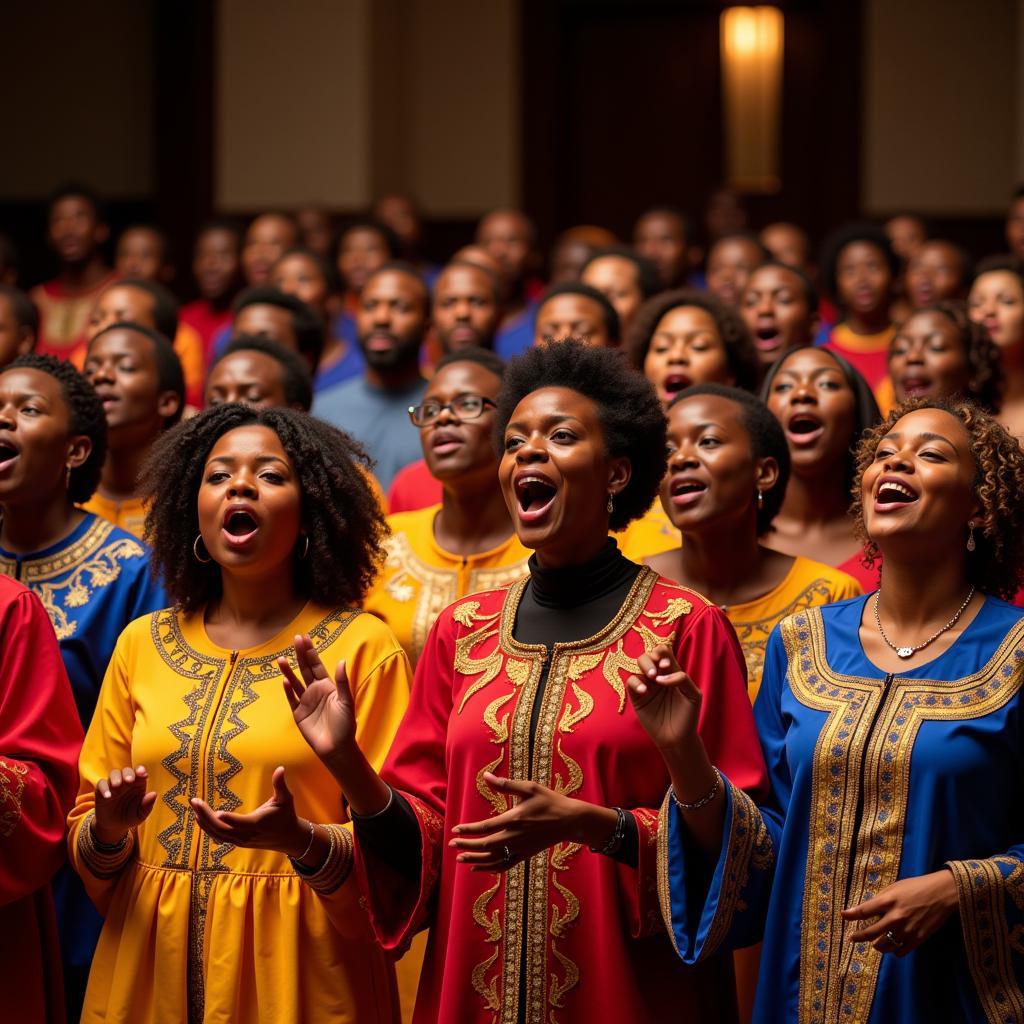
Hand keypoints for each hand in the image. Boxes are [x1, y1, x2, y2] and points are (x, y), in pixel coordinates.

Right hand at [93, 765, 156, 843]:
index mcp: (138, 784)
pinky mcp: (101, 791)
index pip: (140, 772)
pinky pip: (101, 784)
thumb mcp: (140, 814)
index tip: (143, 774)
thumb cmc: (131, 816)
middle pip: (126, 771)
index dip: (141, 771)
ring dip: (115, 778)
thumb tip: (153, 794)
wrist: (114, 826)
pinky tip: (108, 796)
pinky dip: (104, 788)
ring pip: (114, 774)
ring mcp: (113, 785)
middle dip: (128, 773)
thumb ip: (147, 805)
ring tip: (117, 786)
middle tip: (129, 780)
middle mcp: (126, 782)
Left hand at [190, 766, 309, 858]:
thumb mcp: (286, 798)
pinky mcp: (237, 842)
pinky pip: (219, 837)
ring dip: (204, 821)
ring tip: (194, 806)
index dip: (229, 818)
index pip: (241, 823)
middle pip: (223, 829)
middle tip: (195, 802)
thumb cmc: (286, 814)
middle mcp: (248, 835)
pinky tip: (199, 817)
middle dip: (207, 816)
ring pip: (218, 834)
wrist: (288, 838)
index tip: (217, 812)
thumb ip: (280, 784)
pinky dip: (208, 828)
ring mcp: (241, 841)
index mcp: (259, 823)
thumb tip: (280, 768)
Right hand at [280, 635, 356, 767]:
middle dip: (300, 654)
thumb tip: (341, 661)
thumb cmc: (345, 725)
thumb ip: (342, 682)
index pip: (317, 665)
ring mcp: (306, 702)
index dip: (311, 652)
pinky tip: (284, 680)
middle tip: (295, 639)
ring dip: (289, 671)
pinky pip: (292, 699)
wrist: (336, 748)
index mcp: (328, 686)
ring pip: (295, 682)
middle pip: (305, 669)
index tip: (305, 638)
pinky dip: (287, 690)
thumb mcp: (346, 702)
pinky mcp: (299, 714)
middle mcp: (315, 691)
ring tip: (281, 659)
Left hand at [449, 773, 612, 871]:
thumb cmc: (548, 800)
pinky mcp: (526, 855)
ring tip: (460, 859)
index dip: (468, 829)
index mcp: (513, 819)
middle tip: (452, 844)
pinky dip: (490, 868)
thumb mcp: (528, 788)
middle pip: (485, 845)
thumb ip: (505, 784)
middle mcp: (515, 837)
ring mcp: (520, 848)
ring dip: (475, 859)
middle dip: (467, 845)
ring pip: (493, 859)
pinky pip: (505, 865)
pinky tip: (480, 868)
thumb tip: (484, 776)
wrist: (569, 820)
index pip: (485, 827)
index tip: (455, 828)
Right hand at [625, 643, 701, 751]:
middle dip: (652, 658)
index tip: (667, 665)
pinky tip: (645, 692)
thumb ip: (682, 679)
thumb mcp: (693, 695)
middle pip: (649, 654)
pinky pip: (631, 682)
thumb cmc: (688, 716)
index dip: (663, 654)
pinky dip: (636, 683)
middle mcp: (658, 676)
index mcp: (672, 672)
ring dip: (645, 666)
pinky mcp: (637, 697)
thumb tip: (662, 676)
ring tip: (652, 677)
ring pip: (638, 664)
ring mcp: (647, 685)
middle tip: (658, 671)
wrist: (678, 738)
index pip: (664, 653)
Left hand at [841, 869, 959, 954]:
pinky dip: (893, 950)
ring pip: (884, 945)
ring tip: (873, 943)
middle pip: (870, 932)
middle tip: (852, 938)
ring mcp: (906, 930)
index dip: (850, 915)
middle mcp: (895, 917)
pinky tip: (891, 946)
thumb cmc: (916, 887)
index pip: (863, 911)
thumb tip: (868, 910)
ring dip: (876, 945)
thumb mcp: (895, 887)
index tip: (843, 916)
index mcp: (888, 901)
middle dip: (858, 936)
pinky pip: (900, 951)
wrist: (942, 894)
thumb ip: (881, 899)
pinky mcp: (918, 939)